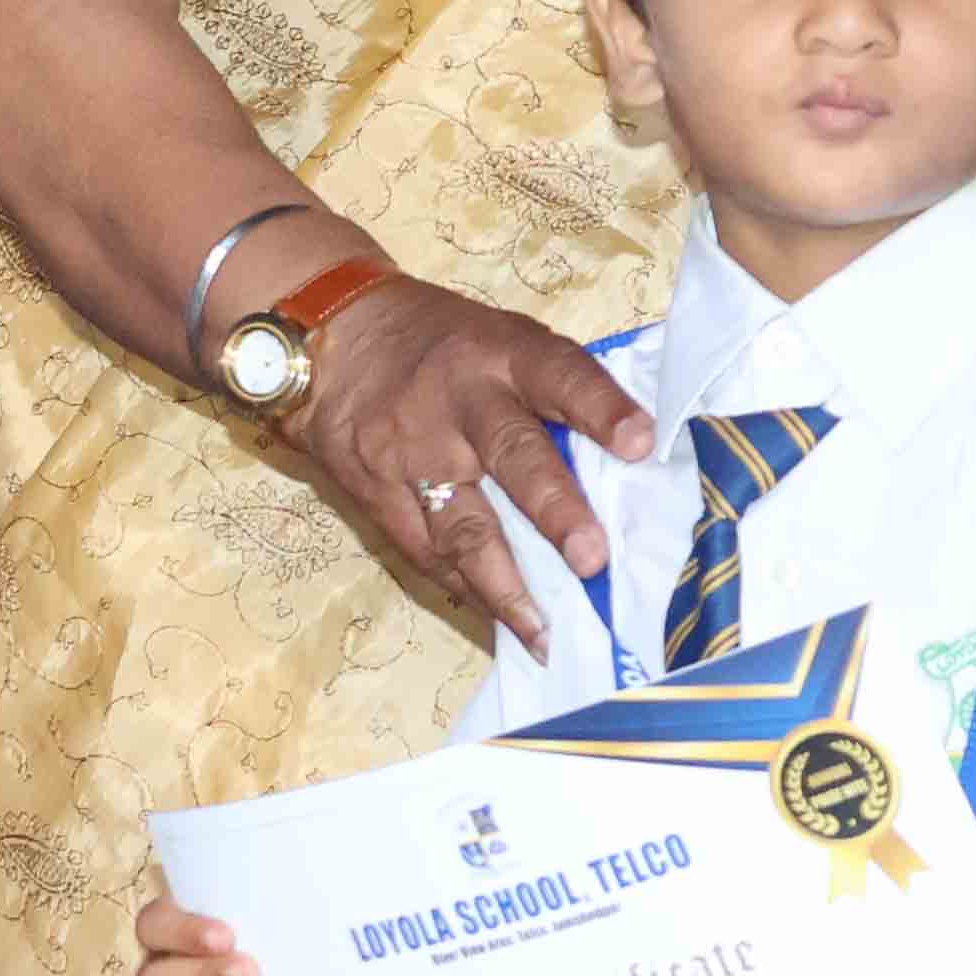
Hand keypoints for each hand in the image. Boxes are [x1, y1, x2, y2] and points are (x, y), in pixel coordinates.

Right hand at [284, 272, 661, 653]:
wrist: (335, 343)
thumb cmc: (447, 346)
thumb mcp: (504, 340)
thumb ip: (556, 392)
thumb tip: (630, 463)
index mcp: (504, 353)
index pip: (561, 374)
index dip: (602, 408)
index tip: (641, 444)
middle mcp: (462, 401)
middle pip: (512, 454)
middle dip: (555, 511)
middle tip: (592, 560)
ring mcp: (414, 451)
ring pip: (462, 525)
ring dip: (506, 585)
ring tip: (544, 634)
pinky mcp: (377, 493)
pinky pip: (425, 552)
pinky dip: (467, 591)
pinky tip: (502, 622)